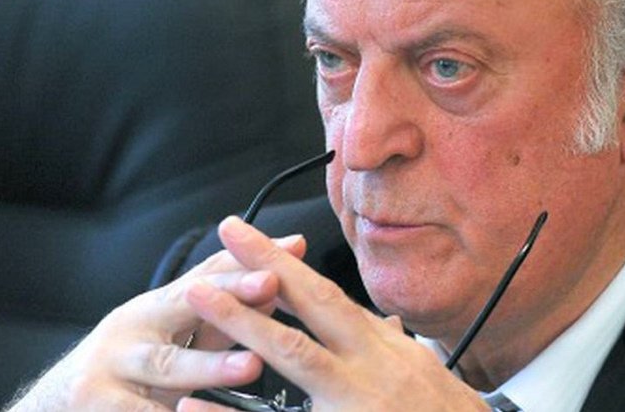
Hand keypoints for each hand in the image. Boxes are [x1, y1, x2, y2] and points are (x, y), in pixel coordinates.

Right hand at [5, 234, 307, 411]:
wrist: (56, 401)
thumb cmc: (129, 366)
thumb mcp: (168, 337)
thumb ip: (219, 316)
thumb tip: (275, 282)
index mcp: (153, 307)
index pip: (203, 278)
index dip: (242, 268)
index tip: (283, 258)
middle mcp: (130, 329)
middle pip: (182, 307)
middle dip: (229, 295)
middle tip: (270, 286)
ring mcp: (109, 368)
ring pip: (167, 366)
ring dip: (212, 365)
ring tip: (252, 365)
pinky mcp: (96, 405)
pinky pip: (142, 410)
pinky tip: (200, 411)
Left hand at [179, 217, 489, 411]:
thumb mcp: (429, 377)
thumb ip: (396, 350)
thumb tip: (382, 325)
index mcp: (387, 351)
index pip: (330, 299)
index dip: (289, 266)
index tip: (252, 239)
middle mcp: (374, 368)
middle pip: (315, 306)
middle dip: (267, 266)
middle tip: (226, 230)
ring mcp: (360, 402)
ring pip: (296, 357)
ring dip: (244, 322)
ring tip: (199, 295)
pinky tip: (196, 405)